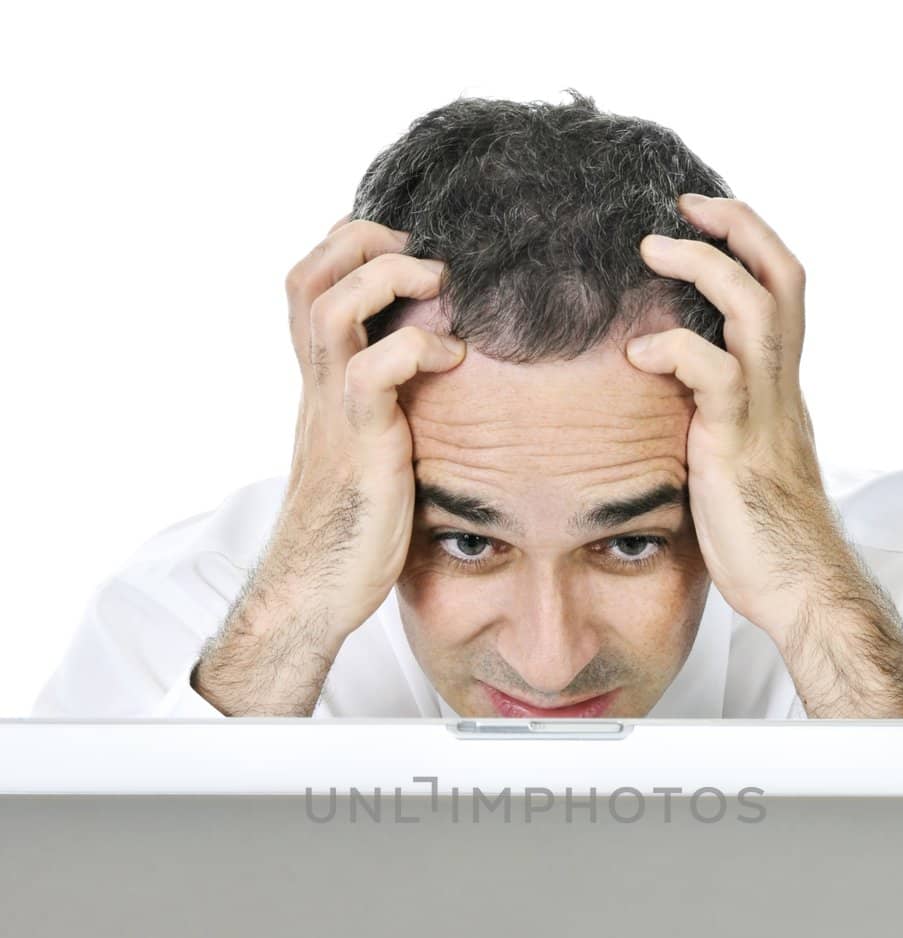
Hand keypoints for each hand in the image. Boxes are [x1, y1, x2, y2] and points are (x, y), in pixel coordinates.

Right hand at [194, 217, 465, 715]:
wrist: (315, 592)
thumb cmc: (353, 532)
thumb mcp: (374, 453)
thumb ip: (394, 412)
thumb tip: (449, 389)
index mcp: (320, 384)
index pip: (311, 284)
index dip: (350, 248)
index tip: (408, 253)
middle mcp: (318, 387)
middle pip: (307, 275)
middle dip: (363, 241)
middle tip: (423, 255)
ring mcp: (333, 413)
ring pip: (331, 306)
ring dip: (387, 276)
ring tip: (439, 285)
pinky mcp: (360, 445)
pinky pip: (373, 372)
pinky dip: (416, 349)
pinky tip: (454, 360)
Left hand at [626, 197, 902, 716]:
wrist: (800, 592)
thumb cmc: (764, 544)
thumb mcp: (734, 468)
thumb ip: (711, 428)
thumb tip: (666, 412)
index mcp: (783, 392)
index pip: (783, 292)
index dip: (750, 244)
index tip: (702, 218)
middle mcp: (783, 391)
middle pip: (781, 277)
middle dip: (736, 227)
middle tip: (682, 206)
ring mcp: (766, 415)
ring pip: (755, 308)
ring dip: (703, 266)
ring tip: (651, 252)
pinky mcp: (740, 447)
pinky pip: (715, 375)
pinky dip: (675, 350)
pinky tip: (638, 355)